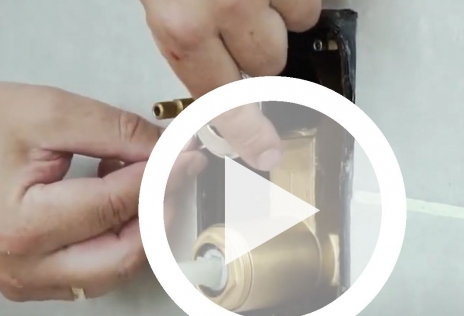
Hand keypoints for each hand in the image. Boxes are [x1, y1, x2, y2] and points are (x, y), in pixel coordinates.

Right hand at [0, 83, 206, 300]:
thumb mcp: (50, 113)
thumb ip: (116, 133)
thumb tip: (165, 153)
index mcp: (22, 226)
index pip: (116, 209)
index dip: (161, 181)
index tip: (186, 161)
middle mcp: (24, 267)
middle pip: (123, 256)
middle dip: (157, 216)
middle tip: (173, 179)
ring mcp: (26, 282)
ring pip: (113, 270)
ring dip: (138, 231)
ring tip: (133, 185)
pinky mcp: (31, 284)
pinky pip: (93, 272)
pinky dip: (115, 241)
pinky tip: (112, 206)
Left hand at [141, 0, 321, 170]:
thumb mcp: (158, 0)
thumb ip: (182, 33)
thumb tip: (206, 68)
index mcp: (181, 25)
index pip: (222, 101)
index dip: (245, 130)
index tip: (262, 152)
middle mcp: (225, 9)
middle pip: (265, 65)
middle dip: (252, 48)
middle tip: (231, 21)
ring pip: (292, 32)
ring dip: (277, 18)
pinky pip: (306, 5)